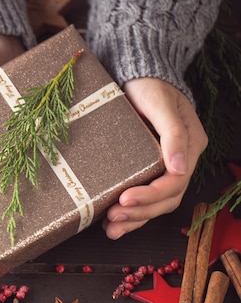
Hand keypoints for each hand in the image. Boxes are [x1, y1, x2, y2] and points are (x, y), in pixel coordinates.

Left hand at [103, 78, 207, 238]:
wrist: (136, 74)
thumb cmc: (149, 84)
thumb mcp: (160, 104)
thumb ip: (172, 134)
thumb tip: (180, 167)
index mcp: (190, 146)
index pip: (175, 183)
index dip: (151, 195)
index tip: (125, 198)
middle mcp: (180, 162)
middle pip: (166, 199)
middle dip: (140, 213)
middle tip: (114, 216)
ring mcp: (164, 168)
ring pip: (155, 205)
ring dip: (134, 220)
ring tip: (112, 228)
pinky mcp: (147, 171)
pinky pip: (144, 200)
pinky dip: (131, 214)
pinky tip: (113, 224)